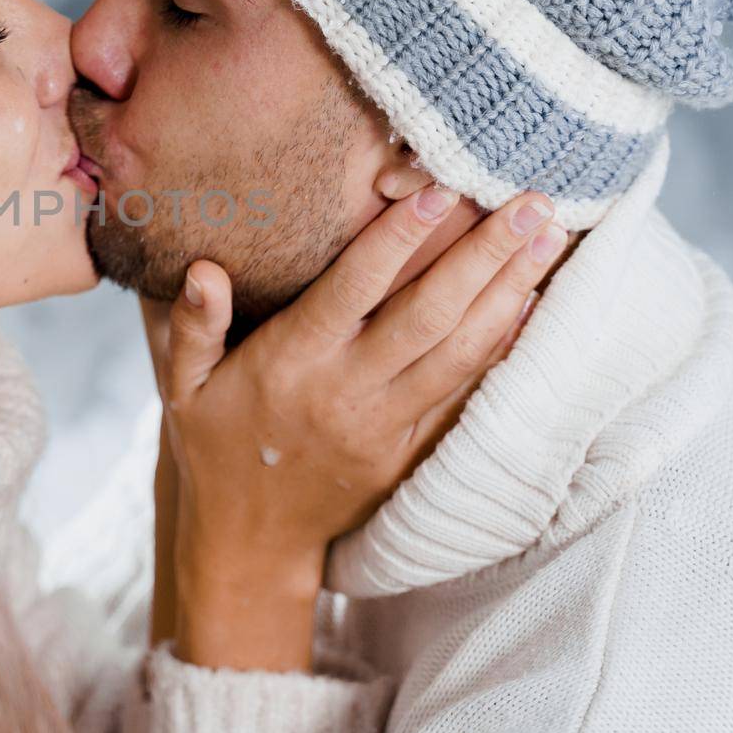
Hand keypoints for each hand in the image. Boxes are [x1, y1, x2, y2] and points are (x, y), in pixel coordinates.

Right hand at [147, 186, 564, 671]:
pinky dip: (503, 347)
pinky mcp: (411, 449)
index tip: (438, 191)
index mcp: (290, 365)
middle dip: (483, 255)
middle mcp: (346, 392)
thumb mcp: (183, 387)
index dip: (395, 242)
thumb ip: (191, 326)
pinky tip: (534, 305)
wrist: (249, 540)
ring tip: (549, 238)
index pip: (351, 293)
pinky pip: (466, 393)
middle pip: (427, 317)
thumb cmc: (213, 446)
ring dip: (509, 292)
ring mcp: (386, 425)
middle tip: (531, 202)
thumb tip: (203, 270)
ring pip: (460, 352)